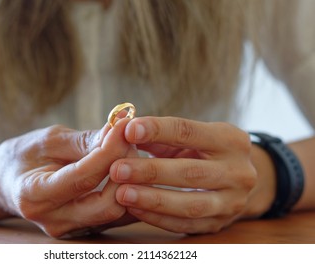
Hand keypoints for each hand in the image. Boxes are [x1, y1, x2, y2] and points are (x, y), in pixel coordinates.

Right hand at [0, 119, 134, 236]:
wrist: (6, 182)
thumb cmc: (25, 156)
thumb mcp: (49, 140)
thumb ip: (85, 140)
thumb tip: (120, 131)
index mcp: (35, 195)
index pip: (84, 177)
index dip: (109, 151)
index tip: (124, 126)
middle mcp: (53, 220)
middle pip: (107, 204)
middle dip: (125, 170)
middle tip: (129, 140)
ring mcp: (69, 228)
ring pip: (116, 213)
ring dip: (129, 181)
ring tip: (127, 151)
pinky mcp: (82, 228)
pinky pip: (114, 215)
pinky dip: (125, 190)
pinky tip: (124, 167)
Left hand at [110, 116, 260, 233]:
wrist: (236, 178)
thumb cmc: (202, 151)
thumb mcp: (188, 137)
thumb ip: (159, 136)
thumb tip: (123, 131)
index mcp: (230, 139)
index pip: (189, 132)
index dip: (157, 130)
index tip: (128, 130)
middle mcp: (238, 171)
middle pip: (190, 172)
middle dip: (150, 171)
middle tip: (117, 169)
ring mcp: (233, 201)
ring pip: (190, 204)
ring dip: (152, 199)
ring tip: (122, 193)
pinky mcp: (221, 223)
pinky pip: (186, 225)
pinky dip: (158, 218)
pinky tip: (135, 209)